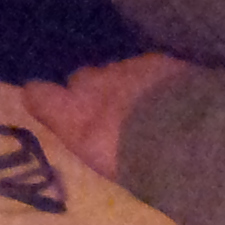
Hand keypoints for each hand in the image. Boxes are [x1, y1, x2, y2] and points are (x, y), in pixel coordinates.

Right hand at [23, 51, 196, 180]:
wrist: (186, 136)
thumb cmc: (138, 162)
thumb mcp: (102, 161)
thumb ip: (84, 138)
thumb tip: (70, 131)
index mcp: (74, 116)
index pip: (39, 95)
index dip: (43, 98)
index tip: (46, 104)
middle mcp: (91, 85)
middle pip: (81, 80)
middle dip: (91, 92)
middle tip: (111, 116)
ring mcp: (124, 69)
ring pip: (115, 72)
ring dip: (124, 86)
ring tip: (145, 109)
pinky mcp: (155, 62)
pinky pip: (146, 68)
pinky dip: (152, 80)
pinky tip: (168, 97)